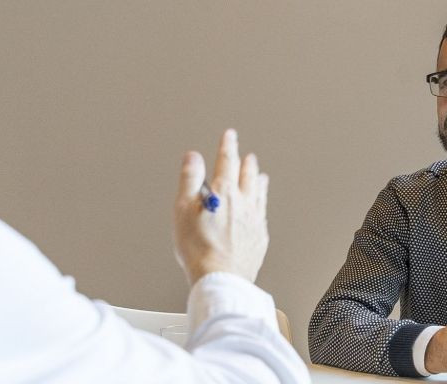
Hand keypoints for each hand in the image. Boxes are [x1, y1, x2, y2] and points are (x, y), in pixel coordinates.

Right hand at [173, 129, 269, 284]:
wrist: (221, 277)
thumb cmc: (199, 248)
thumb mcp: (183, 208)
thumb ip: (190, 179)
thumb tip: (193, 157)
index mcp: (225, 192)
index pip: (227, 161)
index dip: (228, 146)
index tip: (230, 135)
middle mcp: (244, 203)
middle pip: (247, 175)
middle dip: (245, 162)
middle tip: (246, 155)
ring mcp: (254, 220)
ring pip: (259, 193)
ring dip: (258, 180)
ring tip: (259, 175)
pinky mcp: (260, 237)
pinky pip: (263, 213)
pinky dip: (261, 204)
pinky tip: (260, 207)